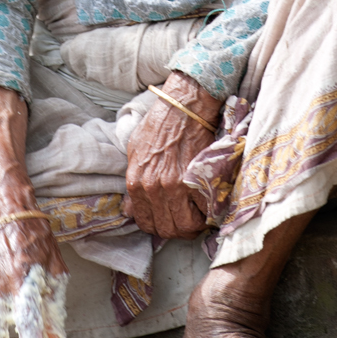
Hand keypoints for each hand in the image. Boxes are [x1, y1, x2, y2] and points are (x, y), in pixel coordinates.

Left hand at [123, 71, 221, 239]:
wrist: (182, 107)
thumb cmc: (159, 125)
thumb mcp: (134, 151)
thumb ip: (133, 183)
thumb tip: (130, 209)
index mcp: (136, 182)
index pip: (144, 222)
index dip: (157, 226)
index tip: (166, 221)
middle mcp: (153, 188)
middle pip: (165, 229)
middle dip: (175, 230)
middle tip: (184, 221)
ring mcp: (175, 186)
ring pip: (185, 226)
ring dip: (192, 226)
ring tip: (197, 218)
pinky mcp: (196, 181)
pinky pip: (203, 213)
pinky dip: (207, 215)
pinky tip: (207, 208)